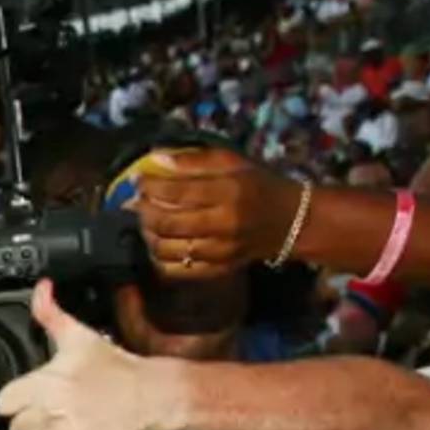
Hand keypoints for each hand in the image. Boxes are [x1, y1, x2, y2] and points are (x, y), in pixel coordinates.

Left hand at [0, 281, 161, 429]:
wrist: (152, 393)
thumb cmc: (114, 365)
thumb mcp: (79, 335)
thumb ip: (50, 313)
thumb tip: (40, 288)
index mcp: (44, 383)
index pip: (3, 404)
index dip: (14, 401)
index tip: (27, 398)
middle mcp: (51, 413)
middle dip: (29, 424)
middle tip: (47, 414)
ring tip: (62, 429)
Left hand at [133, 148, 302, 279]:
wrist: (292, 222)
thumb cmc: (259, 185)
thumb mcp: (233, 161)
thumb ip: (194, 160)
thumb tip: (155, 159)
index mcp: (228, 192)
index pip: (176, 191)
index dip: (150, 186)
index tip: (138, 180)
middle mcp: (223, 224)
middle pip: (167, 222)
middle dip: (144, 211)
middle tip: (137, 203)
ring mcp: (220, 251)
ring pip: (167, 249)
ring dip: (148, 235)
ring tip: (146, 222)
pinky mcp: (219, 269)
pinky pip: (177, 271)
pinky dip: (159, 259)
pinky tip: (159, 244)